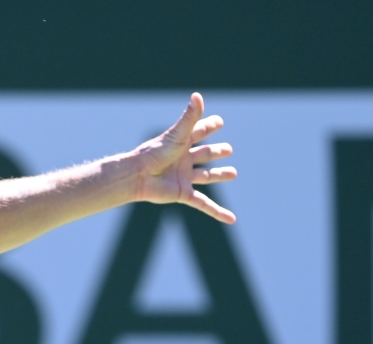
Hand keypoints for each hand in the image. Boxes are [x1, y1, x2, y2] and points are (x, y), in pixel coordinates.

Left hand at [130, 92, 237, 222]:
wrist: (138, 177)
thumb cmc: (155, 153)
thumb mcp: (176, 135)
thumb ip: (190, 117)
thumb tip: (198, 96)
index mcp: (182, 142)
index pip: (199, 132)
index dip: (209, 126)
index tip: (218, 122)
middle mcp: (184, 159)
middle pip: (204, 154)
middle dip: (216, 152)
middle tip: (228, 149)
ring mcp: (184, 177)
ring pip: (206, 176)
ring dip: (220, 175)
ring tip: (233, 173)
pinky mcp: (183, 193)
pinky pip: (204, 204)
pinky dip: (217, 212)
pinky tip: (231, 218)